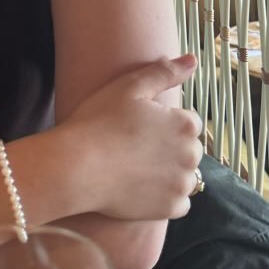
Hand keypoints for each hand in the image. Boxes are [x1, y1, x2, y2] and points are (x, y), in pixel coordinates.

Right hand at [61, 54, 202, 221]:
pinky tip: (140, 186)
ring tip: (136, 167)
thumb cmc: (99, 122)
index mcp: (184, 124)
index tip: (139, 126)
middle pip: (188, 149)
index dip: (163, 122)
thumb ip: (165, 72)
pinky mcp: (170, 208)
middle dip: (170, 147)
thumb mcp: (130, 87)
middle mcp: (191, 155)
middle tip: (135, 146)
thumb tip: (192, 59)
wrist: (76, 167)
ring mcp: (181, 184)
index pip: (188, 122)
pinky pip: (179, 202)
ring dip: (169, 172)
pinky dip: (165, 197)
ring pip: (184, 176)